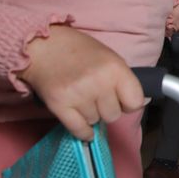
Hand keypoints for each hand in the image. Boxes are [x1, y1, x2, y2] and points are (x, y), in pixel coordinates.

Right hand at [19, 26, 144, 140]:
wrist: (43, 46)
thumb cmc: (79, 50)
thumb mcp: (109, 57)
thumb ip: (122, 80)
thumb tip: (132, 104)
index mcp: (115, 69)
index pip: (135, 102)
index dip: (129, 103)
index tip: (122, 100)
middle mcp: (98, 83)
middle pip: (113, 115)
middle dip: (107, 109)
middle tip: (97, 97)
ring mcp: (78, 95)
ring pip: (95, 121)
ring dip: (91, 114)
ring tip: (82, 98)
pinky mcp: (59, 105)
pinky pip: (79, 129)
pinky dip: (83, 132)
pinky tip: (84, 127)